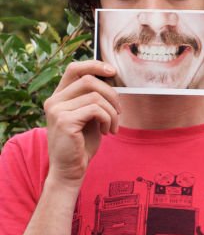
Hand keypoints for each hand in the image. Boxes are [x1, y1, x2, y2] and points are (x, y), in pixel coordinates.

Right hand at [43, 60, 121, 186]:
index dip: (94, 65)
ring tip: (112, 126)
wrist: (70, 169)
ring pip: (96, 96)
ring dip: (112, 112)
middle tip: (119, 112)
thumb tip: (111, 77)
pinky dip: (108, 119)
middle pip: (89, 80)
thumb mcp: (90, 116)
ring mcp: (56, 110)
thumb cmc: (82, 143)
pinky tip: (107, 132)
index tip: (113, 71)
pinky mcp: (64, 121)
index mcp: (59, 96)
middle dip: (112, 94)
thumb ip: (94, 98)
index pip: (74, 68)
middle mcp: (54, 100)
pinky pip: (96, 109)